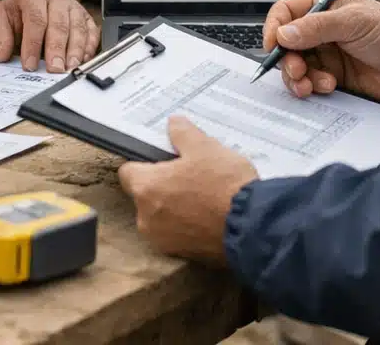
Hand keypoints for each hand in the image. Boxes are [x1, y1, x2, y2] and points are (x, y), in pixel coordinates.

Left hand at [0, 0, 98, 73]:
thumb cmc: (21, 9)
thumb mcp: (3, 16)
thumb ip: (0, 35)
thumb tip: (2, 55)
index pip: (35, 20)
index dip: (33, 44)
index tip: (30, 65)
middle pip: (59, 25)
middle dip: (56, 50)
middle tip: (54, 70)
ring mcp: (73, 7)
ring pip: (78, 29)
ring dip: (75, 51)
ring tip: (70, 68)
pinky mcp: (85, 17)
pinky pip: (91, 32)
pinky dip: (90, 47)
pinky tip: (84, 60)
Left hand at [117, 116, 256, 264]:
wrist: (251, 228)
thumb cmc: (224, 186)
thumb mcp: (205, 147)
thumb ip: (183, 133)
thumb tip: (173, 124)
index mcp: (146, 188)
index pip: (128, 171)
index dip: (144, 163)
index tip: (163, 160)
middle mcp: (146, 218)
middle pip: (145, 194)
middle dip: (163, 185)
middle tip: (190, 174)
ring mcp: (163, 240)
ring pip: (161, 216)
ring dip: (175, 206)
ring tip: (204, 195)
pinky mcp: (181, 254)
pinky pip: (178, 233)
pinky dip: (188, 225)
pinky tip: (210, 215)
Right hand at [262, 0, 379, 103]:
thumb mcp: (354, 21)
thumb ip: (317, 26)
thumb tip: (284, 34)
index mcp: (323, 7)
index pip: (286, 13)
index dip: (274, 28)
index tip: (273, 44)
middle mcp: (320, 30)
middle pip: (286, 44)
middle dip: (286, 59)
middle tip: (296, 69)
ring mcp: (326, 54)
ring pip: (295, 66)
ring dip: (298, 77)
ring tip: (310, 83)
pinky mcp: (333, 76)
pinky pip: (310, 83)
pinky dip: (313, 86)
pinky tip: (328, 86)